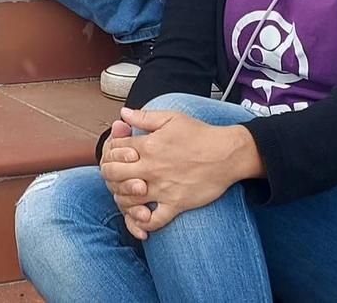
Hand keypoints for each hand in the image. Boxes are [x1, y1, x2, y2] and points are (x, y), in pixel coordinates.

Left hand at [100, 107, 259, 238]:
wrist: (227, 154)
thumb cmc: (200, 135)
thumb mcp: (171, 117)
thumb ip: (144, 116)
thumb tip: (123, 114)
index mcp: (149, 145)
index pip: (115, 150)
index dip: (111, 151)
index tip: (116, 154)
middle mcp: (152, 168)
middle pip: (115, 174)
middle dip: (109, 174)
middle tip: (115, 175)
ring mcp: (163, 188)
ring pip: (128, 199)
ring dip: (121, 197)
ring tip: (125, 194)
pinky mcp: (176, 204)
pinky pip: (154, 220)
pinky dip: (144, 222)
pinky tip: (141, 216)